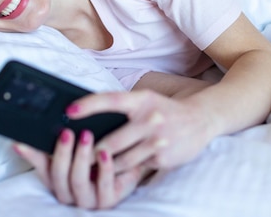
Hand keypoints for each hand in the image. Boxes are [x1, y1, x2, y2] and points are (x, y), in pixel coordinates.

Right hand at [14, 128, 149, 208]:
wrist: (130, 167)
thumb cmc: (99, 157)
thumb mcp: (77, 147)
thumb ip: (58, 140)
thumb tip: (37, 126)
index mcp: (58, 179)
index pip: (41, 167)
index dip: (31, 155)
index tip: (23, 142)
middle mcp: (69, 192)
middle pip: (58, 175)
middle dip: (62, 152)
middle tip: (66, 132)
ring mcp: (87, 199)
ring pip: (78, 180)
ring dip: (81, 157)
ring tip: (86, 136)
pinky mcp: (107, 200)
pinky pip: (103, 186)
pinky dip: (104, 168)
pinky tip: (105, 152)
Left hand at [65, 89, 214, 173]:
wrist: (200, 120)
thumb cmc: (163, 110)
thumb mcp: (145, 100)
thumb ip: (123, 108)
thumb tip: (90, 118)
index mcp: (142, 100)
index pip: (111, 100)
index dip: (89, 105)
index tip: (69, 110)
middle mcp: (150, 118)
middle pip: (112, 141)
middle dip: (92, 152)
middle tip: (77, 155)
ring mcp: (157, 140)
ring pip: (121, 159)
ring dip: (106, 164)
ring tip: (93, 166)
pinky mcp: (162, 157)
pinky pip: (136, 167)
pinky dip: (125, 169)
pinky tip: (119, 169)